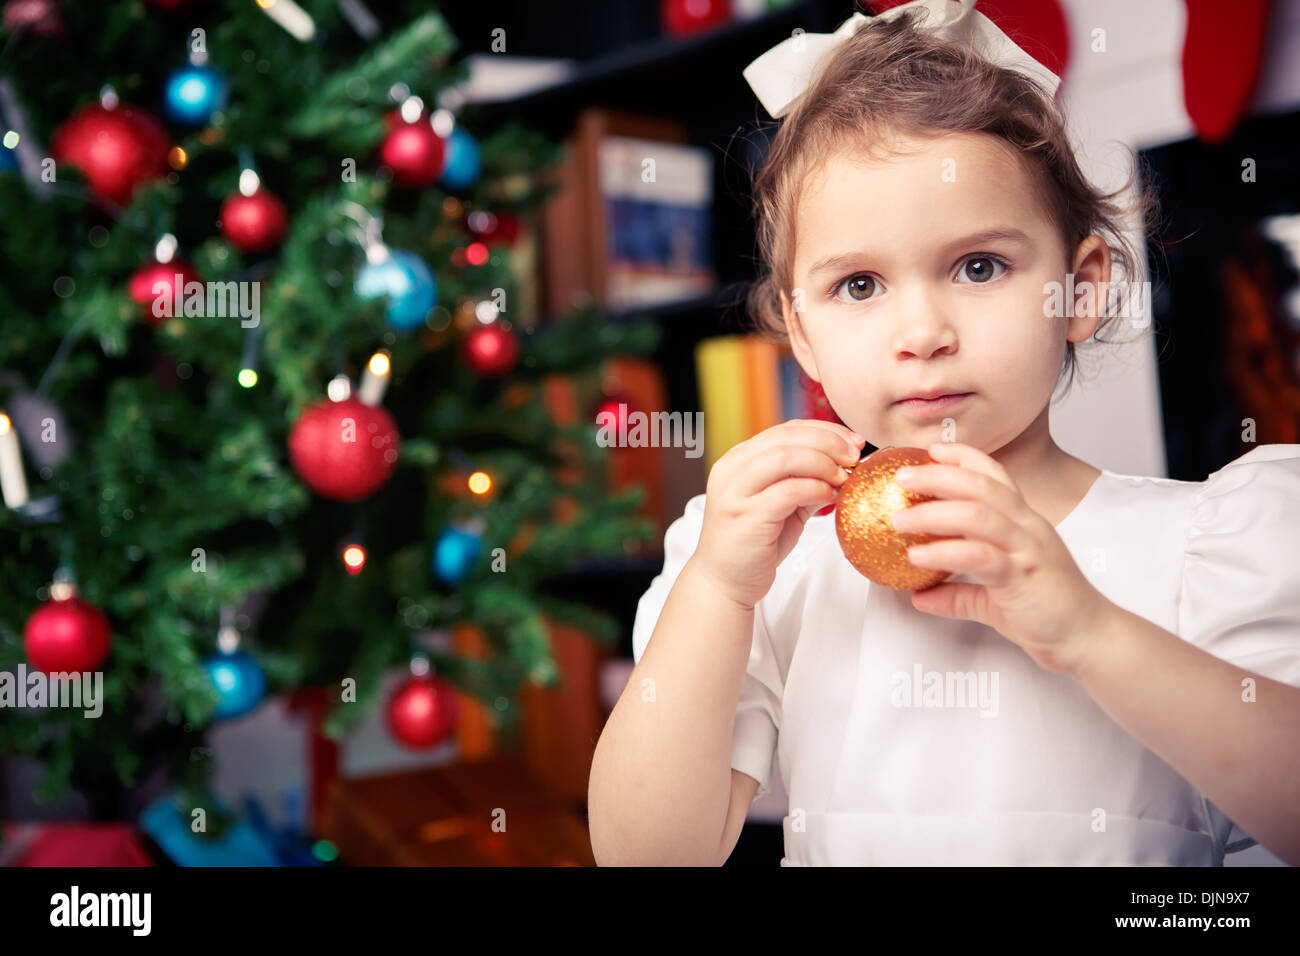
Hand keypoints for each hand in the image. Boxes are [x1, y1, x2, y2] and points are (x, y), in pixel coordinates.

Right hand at [694, 419, 864, 609]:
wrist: (725, 583)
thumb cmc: (755, 544)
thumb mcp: (782, 504)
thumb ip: (804, 481)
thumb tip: (845, 464)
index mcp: (738, 460)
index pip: (785, 430)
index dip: (824, 430)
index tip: (854, 441)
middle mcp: (731, 470)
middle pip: (785, 438)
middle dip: (828, 442)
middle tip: (854, 457)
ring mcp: (735, 492)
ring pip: (784, 458)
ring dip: (822, 463)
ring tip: (844, 478)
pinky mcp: (745, 516)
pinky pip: (787, 491)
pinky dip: (815, 489)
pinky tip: (830, 498)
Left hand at [888, 441, 1109, 675]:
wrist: (1090, 638)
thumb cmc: (1048, 612)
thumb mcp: (993, 598)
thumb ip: (958, 594)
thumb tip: (921, 595)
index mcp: (1024, 522)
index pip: (995, 476)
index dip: (963, 458)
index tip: (932, 450)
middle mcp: (1027, 527)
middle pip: (981, 486)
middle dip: (939, 476)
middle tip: (903, 477)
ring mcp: (1027, 549)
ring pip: (978, 515)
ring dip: (933, 513)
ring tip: (900, 519)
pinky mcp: (1023, 576)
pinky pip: (979, 556)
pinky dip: (944, 552)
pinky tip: (918, 557)